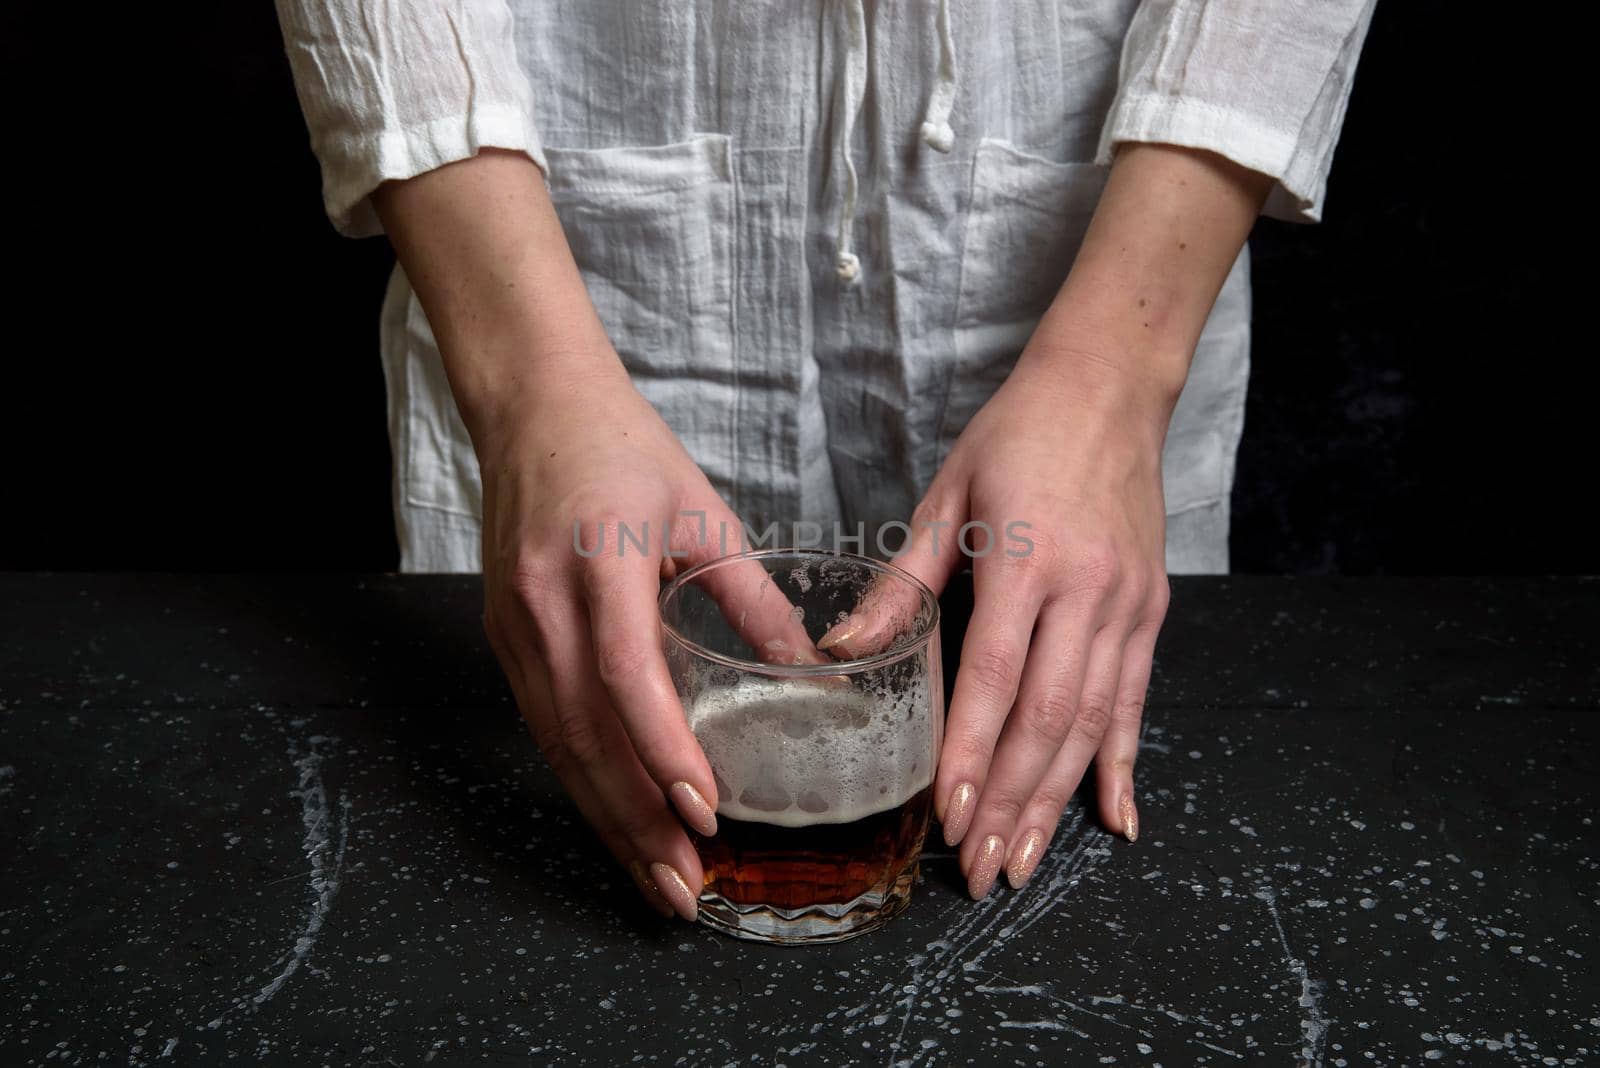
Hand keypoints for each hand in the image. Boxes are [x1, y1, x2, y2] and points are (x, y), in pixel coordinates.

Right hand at [476, 364, 738, 921]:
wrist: (530, 406)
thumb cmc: (622, 448)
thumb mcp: (705, 511)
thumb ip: (755, 598)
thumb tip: (815, 675)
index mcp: (598, 560)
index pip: (624, 673)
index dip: (662, 749)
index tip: (705, 809)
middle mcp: (542, 603)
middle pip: (586, 734)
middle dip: (637, 821)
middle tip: (685, 887)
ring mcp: (513, 625)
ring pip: (560, 745)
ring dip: (609, 818)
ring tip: (657, 878)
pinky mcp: (504, 638)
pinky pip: (544, 726)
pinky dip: (585, 781)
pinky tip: (618, 820)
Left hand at [833, 346, 1172, 895]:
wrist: (1108, 388)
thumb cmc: (1016, 436)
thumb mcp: (945, 496)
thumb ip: (901, 582)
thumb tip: (840, 651)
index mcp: (1026, 560)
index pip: (995, 676)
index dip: (972, 752)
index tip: (950, 816)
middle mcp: (1086, 590)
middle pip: (1048, 716)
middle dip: (1012, 801)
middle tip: (982, 870)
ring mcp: (1128, 604)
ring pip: (1094, 721)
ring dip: (1057, 800)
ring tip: (1026, 861)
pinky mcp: (1150, 609)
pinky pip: (1137, 699)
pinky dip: (1123, 763)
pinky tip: (1114, 819)